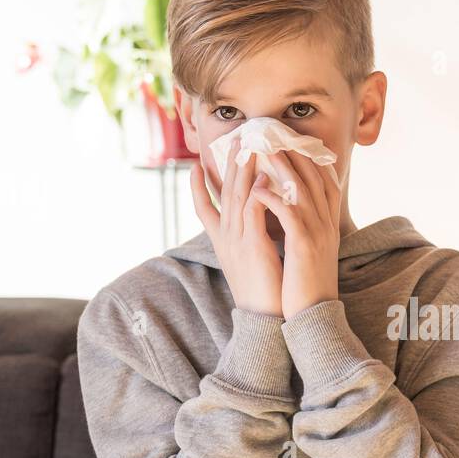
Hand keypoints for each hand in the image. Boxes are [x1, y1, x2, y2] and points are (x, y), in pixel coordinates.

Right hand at [189, 137, 282, 317]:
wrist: (263, 318)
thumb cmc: (262, 290)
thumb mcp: (249, 259)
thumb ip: (249, 237)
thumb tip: (255, 222)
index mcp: (223, 240)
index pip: (204, 208)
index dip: (197, 187)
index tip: (194, 165)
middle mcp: (226, 236)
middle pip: (223, 192)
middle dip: (226, 164)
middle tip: (232, 138)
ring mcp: (237, 240)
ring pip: (237, 196)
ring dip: (242, 169)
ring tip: (247, 146)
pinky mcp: (253, 245)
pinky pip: (254, 211)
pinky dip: (257, 192)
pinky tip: (264, 175)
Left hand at [250, 149, 342, 319]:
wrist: (313, 316)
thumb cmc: (306, 285)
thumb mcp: (311, 251)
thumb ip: (305, 227)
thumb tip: (293, 209)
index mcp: (328, 225)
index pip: (326, 182)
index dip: (312, 160)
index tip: (296, 142)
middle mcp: (327, 225)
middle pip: (314, 178)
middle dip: (295, 154)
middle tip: (276, 135)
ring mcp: (317, 234)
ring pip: (301, 190)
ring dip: (282, 168)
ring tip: (264, 150)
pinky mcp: (304, 246)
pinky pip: (289, 214)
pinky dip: (273, 199)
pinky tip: (257, 189)